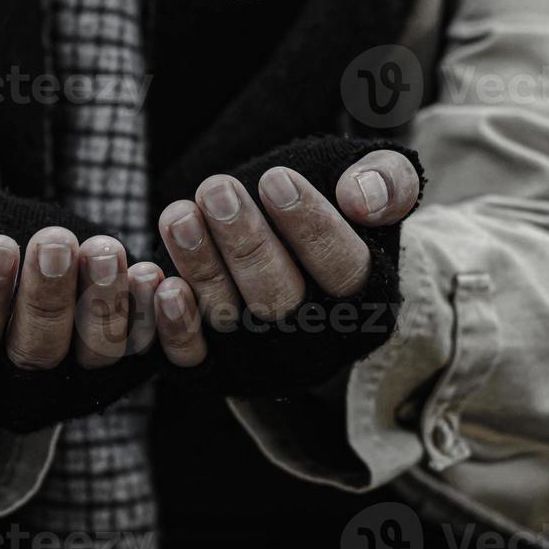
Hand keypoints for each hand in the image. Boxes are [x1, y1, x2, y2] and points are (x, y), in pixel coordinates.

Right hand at [0, 222, 163, 373]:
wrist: (1, 259)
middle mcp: (16, 397)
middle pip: (36, 353)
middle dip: (47, 297)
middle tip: (55, 242)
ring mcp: (74, 385)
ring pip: (95, 354)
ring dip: (104, 303)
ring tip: (105, 249)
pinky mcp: (121, 367)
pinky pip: (142, 349)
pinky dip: (151, 317)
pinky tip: (153, 274)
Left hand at [153, 149, 420, 362]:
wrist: (294, 243)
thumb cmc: (337, 208)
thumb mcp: (380, 185)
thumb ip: (389, 181)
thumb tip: (361, 199)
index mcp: (369, 303)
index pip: (344, 271)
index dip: (310, 227)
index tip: (275, 180)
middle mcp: (319, 343)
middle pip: (280, 299)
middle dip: (245, 244)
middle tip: (217, 190)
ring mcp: (265, 360)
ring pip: (229, 318)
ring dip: (200, 266)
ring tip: (180, 213)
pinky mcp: (216, 368)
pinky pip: (191, 357)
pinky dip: (173, 324)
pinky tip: (159, 279)